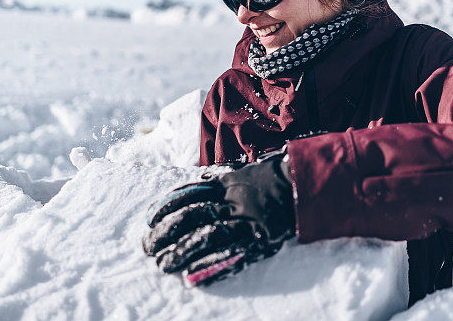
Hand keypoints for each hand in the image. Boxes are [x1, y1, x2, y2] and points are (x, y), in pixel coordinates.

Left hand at [142, 151, 295, 286]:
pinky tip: (193, 278)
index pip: (189, 195)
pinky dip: (211, 268)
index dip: (166, 206)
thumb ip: (222, 177)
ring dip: (181, 252)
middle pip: (192, 217)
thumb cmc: (271, 180)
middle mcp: (232, 203)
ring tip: (163, 264)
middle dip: (166, 232)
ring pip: (206, 238)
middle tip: (148, 246)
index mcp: (226, 186)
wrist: (303, 184)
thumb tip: (203, 175)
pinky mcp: (259, 241)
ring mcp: (246, 222)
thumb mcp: (244, 173)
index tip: (148, 218)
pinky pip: (232, 256)